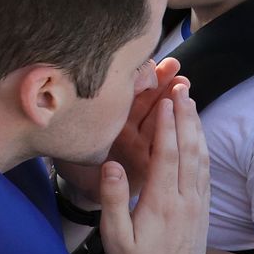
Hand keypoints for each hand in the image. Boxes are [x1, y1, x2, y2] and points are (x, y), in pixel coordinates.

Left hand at [58, 58, 184, 201]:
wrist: (79, 192)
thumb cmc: (72, 159)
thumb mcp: (74, 130)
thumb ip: (79, 113)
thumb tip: (67, 83)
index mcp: (111, 115)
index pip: (129, 91)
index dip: (140, 75)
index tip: (147, 61)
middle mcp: (128, 125)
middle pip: (149, 99)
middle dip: (163, 81)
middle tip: (174, 66)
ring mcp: (140, 142)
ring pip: (160, 117)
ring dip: (172, 100)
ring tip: (183, 84)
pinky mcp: (148, 160)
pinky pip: (163, 143)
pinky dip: (174, 129)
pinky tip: (186, 115)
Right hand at [99, 83, 210, 253]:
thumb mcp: (116, 237)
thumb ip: (114, 199)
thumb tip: (112, 165)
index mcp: (162, 202)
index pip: (167, 154)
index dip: (167, 125)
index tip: (164, 100)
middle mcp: (185, 199)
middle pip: (190, 149)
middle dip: (186, 116)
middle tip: (181, 89)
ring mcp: (198, 204)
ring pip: (202, 158)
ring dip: (197, 128)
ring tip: (191, 104)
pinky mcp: (203, 211)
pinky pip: (206, 172)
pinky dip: (203, 148)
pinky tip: (199, 138)